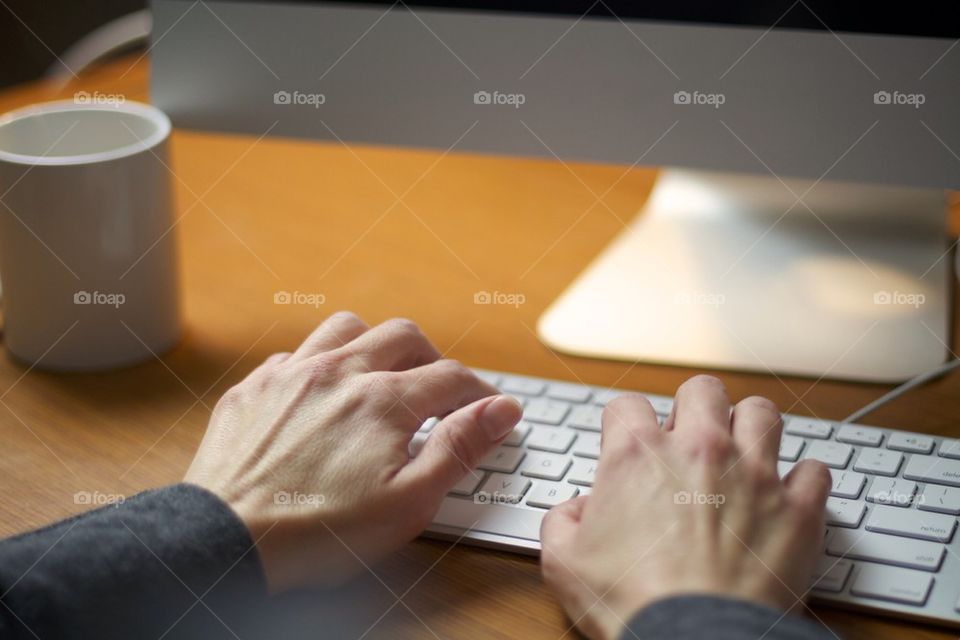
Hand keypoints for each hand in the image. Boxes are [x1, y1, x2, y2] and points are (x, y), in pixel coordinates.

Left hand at [184, 312, 521, 592]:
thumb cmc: (318, 533)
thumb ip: (459, 448)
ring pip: (346, 327)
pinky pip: (295, 353)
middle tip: (439, 390)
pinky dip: (319, 363)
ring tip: (381, 375)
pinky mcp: (254, 388)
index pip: (450, 377)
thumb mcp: (408, 502)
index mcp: (383, 401)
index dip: (479, 392)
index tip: (488, 408)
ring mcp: (292, 374)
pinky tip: (321, 393)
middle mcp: (339, 372)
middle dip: (432, 357)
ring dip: (373, 344)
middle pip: (403, 336)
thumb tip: (501, 410)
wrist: (225, 542)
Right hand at [540, 375, 830, 639]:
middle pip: (702, 390)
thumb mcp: (564, 562)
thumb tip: (578, 511)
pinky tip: (790, 494)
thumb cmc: (633, 604)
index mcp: (637, 455)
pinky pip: (815, 471)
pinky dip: (803, 480)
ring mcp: (754, 474)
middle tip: (691, 438)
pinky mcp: (797, 509)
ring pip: (763, 414)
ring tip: (744, 452)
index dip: (625, 423)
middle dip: (694, 408)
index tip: (629, 442)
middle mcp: (699, 450)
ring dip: (751, 428)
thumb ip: (563, 520)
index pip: (627, 405)